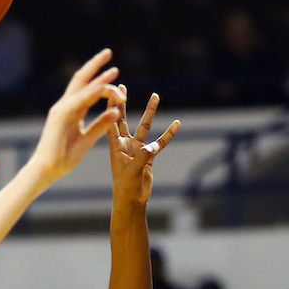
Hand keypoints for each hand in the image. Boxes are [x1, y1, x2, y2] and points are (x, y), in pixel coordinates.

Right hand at [29, 49, 122, 187]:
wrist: (47, 171)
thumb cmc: (63, 159)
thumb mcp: (88, 139)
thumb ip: (101, 125)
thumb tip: (116, 111)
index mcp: (71, 111)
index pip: (87, 89)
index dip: (102, 82)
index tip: (119, 84)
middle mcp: (65, 106)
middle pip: (81, 79)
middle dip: (95, 65)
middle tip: (108, 52)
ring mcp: (62, 109)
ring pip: (83, 87)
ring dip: (99, 78)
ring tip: (114, 69)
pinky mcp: (61, 115)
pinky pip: (80, 99)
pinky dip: (93, 92)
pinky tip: (105, 86)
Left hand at [108, 88, 179, 205]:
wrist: (132, 201)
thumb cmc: (126, 188)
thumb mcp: (132, 172)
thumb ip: (142, 157)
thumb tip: (153, 146)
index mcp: (116, 147)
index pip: (112, 123)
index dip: (111, 108)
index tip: (111, 91)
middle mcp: (125, 145)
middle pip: (124, 119)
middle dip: (123, 104)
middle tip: (122, 87)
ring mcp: (137, 149)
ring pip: (144, 126)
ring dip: (150, 112)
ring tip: (155, 96)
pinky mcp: (148, 156)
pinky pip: (160, 142)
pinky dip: (168, 134)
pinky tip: (177, 123)